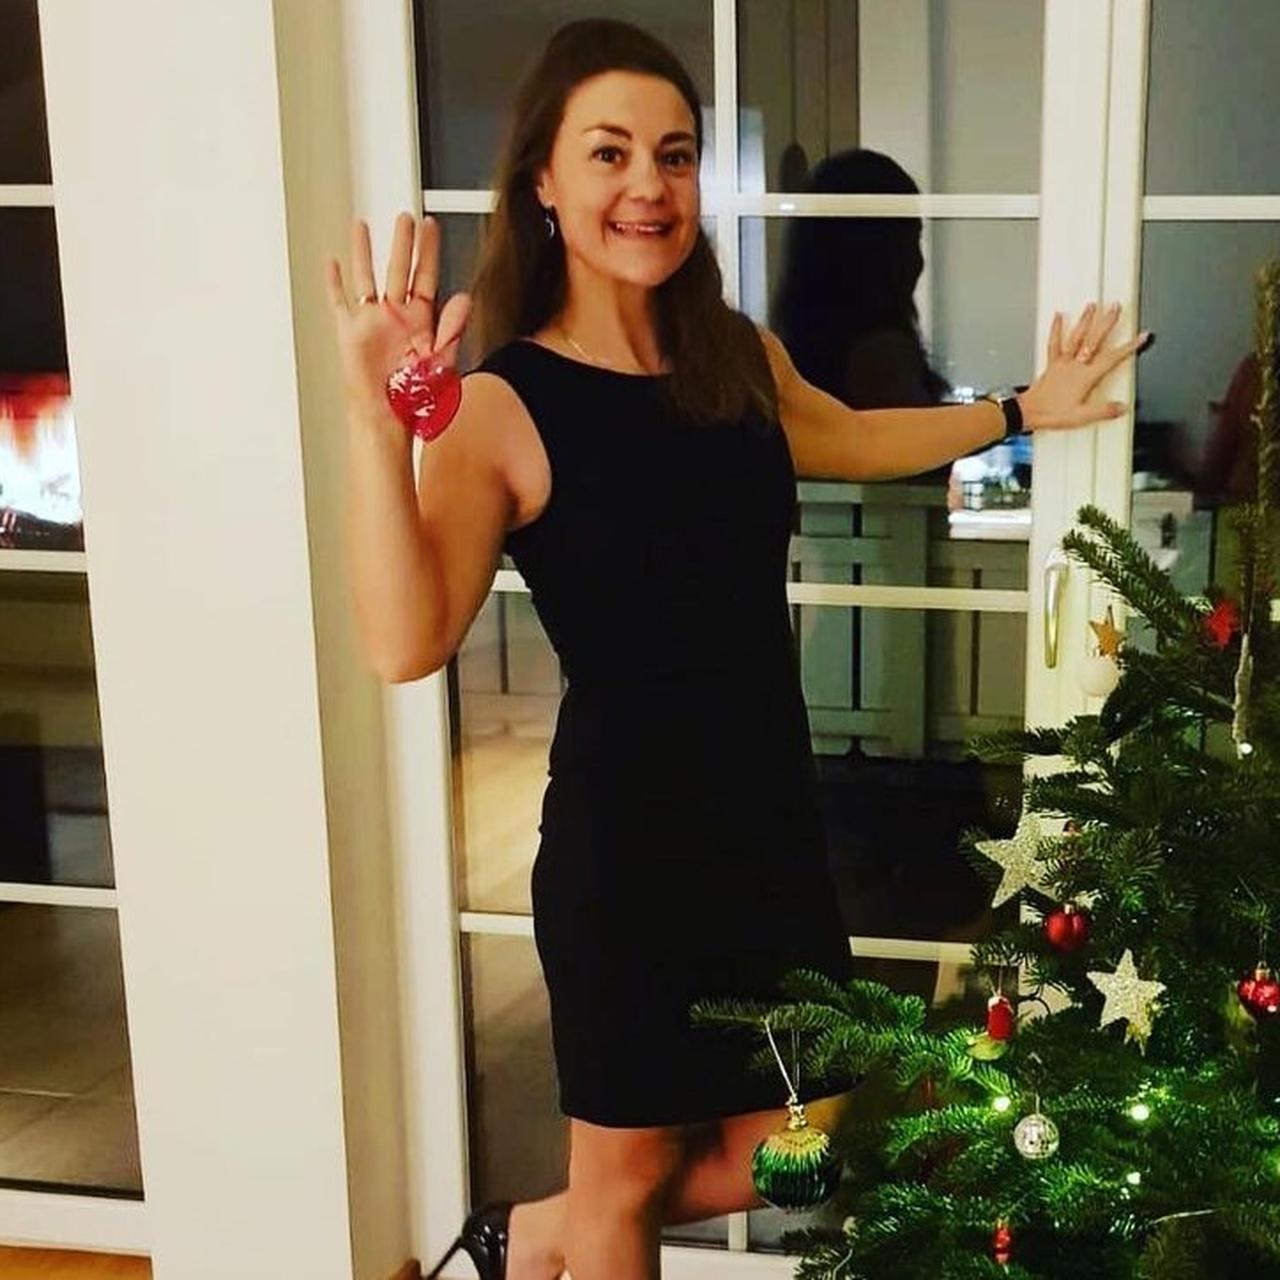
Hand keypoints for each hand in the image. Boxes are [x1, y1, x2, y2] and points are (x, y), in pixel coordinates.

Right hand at [324, 212, 471, 420]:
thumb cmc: (415, 396)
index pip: (425, 276)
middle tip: (405, 217)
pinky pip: (339, 301)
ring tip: (363, 226)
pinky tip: (332, 263)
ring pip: (366, 276)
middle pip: (397, 269)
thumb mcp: (440, 360)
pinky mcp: (349, 332)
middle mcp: (395, 316)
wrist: (387, 417)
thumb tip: (465, 298)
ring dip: (365, 252)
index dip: (428, 251)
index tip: (431, 226)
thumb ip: (452, 328)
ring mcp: (371, 321)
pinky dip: (333, 283)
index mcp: (420, 320)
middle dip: (401, 242)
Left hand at [1017, 301, 1149, 431]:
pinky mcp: (1051, 364)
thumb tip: (1122, 407)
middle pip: (1094, 339)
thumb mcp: (1082, 417)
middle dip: (1107, 322)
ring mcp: (1062, 362)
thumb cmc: (1051, 413)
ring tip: (1092, 305)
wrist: (1028, 412)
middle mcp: (1075, 365)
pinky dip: (1055, 329)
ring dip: (1084, 320)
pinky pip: (1054, 343)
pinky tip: (1058, 316)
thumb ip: (1104, 411)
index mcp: (1086, 377)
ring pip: (1076, 337)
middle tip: (1116, 306)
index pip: (1112, 358)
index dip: (1129, 346)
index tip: (1142, 336)